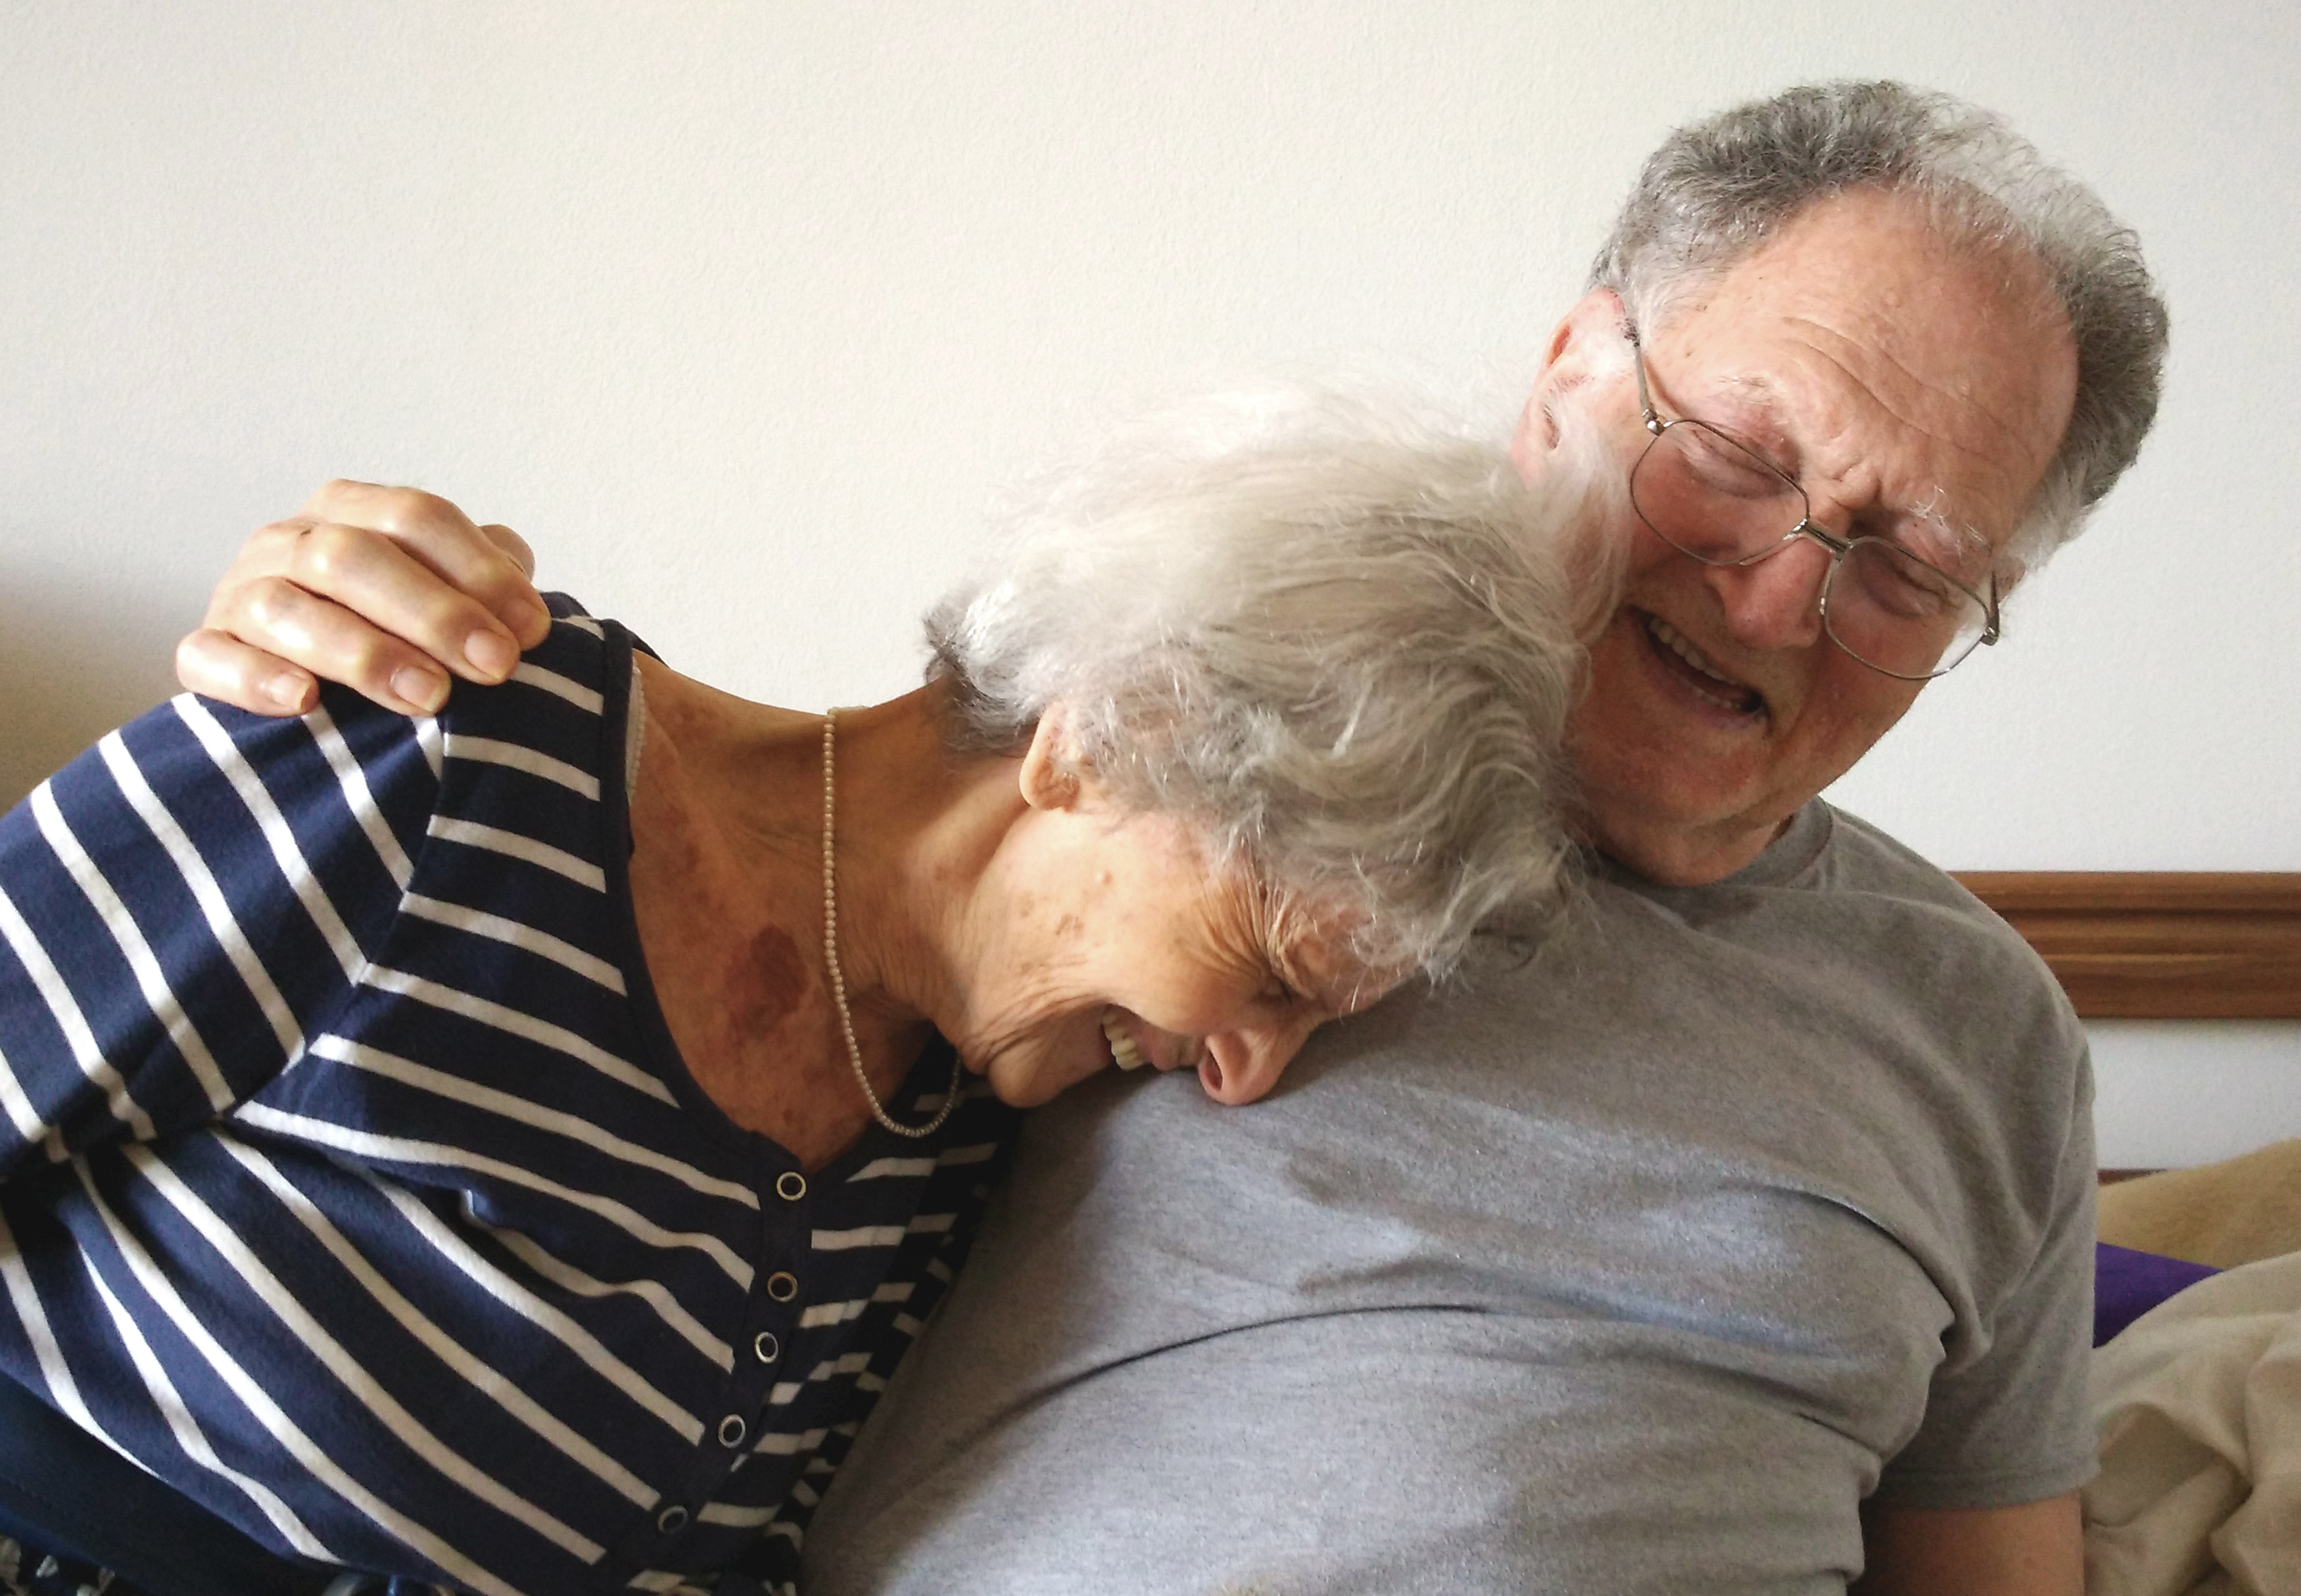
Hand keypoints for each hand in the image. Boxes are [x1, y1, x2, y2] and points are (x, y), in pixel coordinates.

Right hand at [177, 480, 552, 716]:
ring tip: (428, 696)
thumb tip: (517, 568)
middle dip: (433, 612)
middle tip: (493, 666)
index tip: (533, 629)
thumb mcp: (445, 592)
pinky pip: (212, 660)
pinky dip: (256, 679)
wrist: (306, 686)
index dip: (478, 569)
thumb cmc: (396, 634)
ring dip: (362, 652)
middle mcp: (287, 543)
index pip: (415, 518)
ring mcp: (238, 596)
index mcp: (350, 513)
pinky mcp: (204, 655)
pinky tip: (306, 701)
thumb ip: (484, 572)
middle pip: (353, 557)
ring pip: (285, 607)